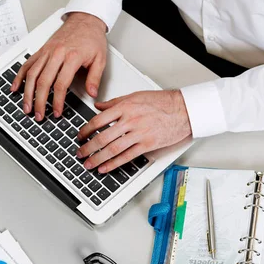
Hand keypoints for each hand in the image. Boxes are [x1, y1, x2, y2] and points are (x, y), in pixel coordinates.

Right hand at [11, 12, 106, 120]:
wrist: (85, 19)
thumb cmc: (92, 38)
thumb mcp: (100, 59)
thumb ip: (95, 78)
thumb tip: (92, 94)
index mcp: (72, 57)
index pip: (61, 84)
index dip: (58, 101)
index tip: (57, 112)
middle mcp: (56, 54)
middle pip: (43, 81)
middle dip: (39, 101)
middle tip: (39, 115)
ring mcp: (47, 52)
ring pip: (32, 74)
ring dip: (27, 93)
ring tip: (26, 107)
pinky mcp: (42, 50)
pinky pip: (27, 64)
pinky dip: (19, 76)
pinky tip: (15, 87)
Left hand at [76, 90, 191, 172]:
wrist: (183, 110)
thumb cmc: (162, 102)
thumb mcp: (135, 96)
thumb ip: (115, 102)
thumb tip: (99, 106)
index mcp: (125, 107)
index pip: (98, 120)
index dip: (86, 130)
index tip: (80, 136)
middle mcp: (130, 120)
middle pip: (103, 137)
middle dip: (88, 147)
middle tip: (80, 153)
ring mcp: (139, 133)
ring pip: (113, 149)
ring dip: (98, 158)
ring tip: (88, 164)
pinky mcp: (147, 144)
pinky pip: (127, 157)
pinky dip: (114, 164)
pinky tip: (105, 168)